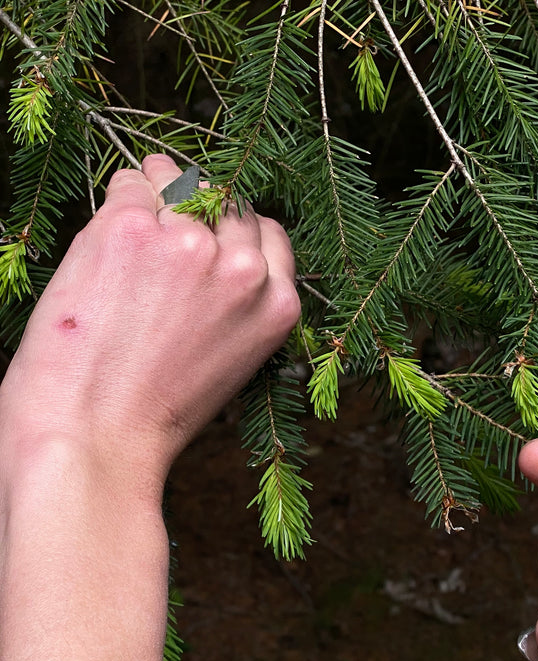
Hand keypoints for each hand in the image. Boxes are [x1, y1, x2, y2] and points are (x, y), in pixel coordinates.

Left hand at [0, 155, 298, 489]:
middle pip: (229, 200)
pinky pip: (127, 183)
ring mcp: (188, 243)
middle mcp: (242, 269)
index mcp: (276, 307)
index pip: (270, 234)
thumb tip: (214, 253)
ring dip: (157, 192)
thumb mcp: (227, 368)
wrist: (95, 437)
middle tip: (166, 225)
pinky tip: (105, 243)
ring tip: (134, 230)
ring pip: (178, 180)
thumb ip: (235, 309)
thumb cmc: (152, 419)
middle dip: (200, 206)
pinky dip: (116, 202)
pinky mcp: (132, 227)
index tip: (211, 238)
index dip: (236, 233)